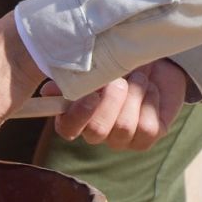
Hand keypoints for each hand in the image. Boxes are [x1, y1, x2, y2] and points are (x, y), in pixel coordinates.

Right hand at [45, 59, 185, 150]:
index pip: (67, 128)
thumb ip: (72, 77)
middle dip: (111, 101)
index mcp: (76, 115)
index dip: (78, 115)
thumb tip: (49, 92)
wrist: (153, 63)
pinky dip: (150, 101)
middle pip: (96, 131)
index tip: (92, 95)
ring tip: (138, 78)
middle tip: (120, 80)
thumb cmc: (116, 64)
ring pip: (124, 127)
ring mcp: (120, 138)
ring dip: (134, 96)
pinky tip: (149, 90)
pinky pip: (147, 128)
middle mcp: (96, 132)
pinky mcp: (145, 139)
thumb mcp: (95, 66)